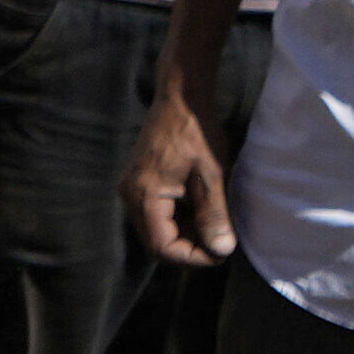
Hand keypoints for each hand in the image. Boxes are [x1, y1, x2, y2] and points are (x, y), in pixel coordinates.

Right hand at [127, 75, 238, 266]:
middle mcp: (131, 195)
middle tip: (222, 240)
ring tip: (215, 225)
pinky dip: (180, 219)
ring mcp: (133, 188)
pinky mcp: (140, 182)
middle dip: (190, 247)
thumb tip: (221, 250)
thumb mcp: (212, 175)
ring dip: (186, 234)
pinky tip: (202, 211)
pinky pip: (157, 214)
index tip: (220, 253)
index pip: (162, 247)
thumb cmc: (197, 130)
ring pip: (158, 229)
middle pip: (157, 241)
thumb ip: (214, 214)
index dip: (192, 257)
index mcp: (144, 194)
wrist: (182, 96)